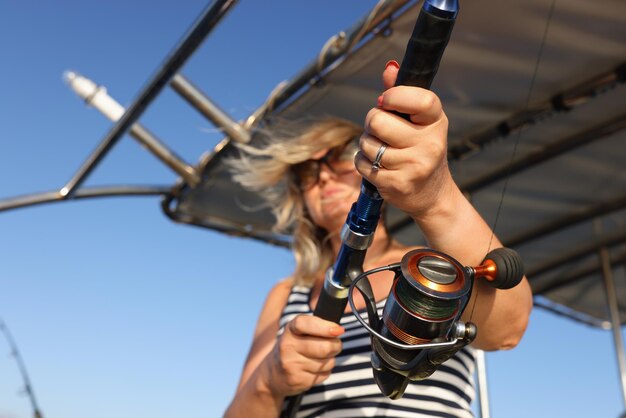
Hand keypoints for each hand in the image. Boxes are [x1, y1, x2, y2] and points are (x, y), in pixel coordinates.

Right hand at [260, 315, 343, 396]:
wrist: (273, 373)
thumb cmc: (293, 348)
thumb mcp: (299, 332)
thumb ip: (317, 326)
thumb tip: (339, 330)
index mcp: (290, 329)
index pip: (305, 324)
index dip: (324, 326)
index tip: (338, 330)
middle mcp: (287, 346)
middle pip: (324, 347)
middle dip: (336, 346)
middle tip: (335, 345)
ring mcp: (291, 365)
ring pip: (326, 363)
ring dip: (330, 360)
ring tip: (320, 358)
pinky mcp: (296, 380)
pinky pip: (323, 375)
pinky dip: (324, 372)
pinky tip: (314, 370)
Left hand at [355, 62, 455, 219]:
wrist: (431, 194)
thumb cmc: (420, 149)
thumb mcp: (418, 121)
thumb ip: (402, 95)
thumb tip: (389, 67)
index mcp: (436, 122)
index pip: (419, 99)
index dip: (395, 95)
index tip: (386, 100)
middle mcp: (430, 144)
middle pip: (378, 121)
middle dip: (372, 123)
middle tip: (382, 131)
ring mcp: (414, 166)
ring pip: (367, 143)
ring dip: (367, 144)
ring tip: (383, 151)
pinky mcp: (396, 184)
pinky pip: (362, 162)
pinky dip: (363, 162)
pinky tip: (379, 166)